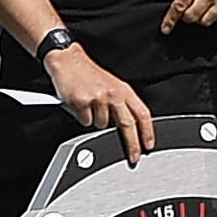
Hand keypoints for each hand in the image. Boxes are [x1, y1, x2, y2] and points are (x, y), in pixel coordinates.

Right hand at [43, 44, 154, 164]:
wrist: (67, 60)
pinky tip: (79, 105)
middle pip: (127, 124)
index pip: (142, 113)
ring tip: (88, 107)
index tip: (148, 145)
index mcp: (123, 90)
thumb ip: (120, 104)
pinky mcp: (82, 102)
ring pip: (101, 125)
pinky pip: (85, 121)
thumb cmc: (87, 74)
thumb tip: (125, 126)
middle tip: (133, 156)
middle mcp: (113, 94)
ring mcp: (98, 98)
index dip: (148, 131)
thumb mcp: (110, 85)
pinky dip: (81, 117)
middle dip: (132, 144)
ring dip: (94, 121)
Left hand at [159, 0, 216, 32]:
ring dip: (199, 18)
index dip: (170, 20)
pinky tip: (212, 6)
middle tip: (186, 9)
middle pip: (191, 17)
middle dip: (185, 17)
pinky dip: (213, 15)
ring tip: (199, 8)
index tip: (165, 28)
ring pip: (206, 21)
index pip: (179, 6)